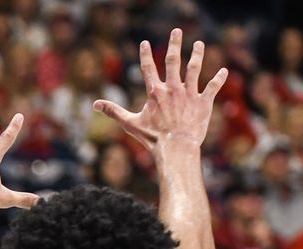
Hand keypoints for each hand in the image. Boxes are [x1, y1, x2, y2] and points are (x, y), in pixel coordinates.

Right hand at [93, 29, 227, 153]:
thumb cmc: (152, 137)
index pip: (148, 68)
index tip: (144, 43)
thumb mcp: (130, 123)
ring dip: (197, 55)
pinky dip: (219, 78)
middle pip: (173, 60)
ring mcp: (189, 94)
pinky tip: (224, 70)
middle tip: (177, 31)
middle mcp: (172, 88)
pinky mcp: (203, 102)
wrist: (175, 147)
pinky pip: (213, 87)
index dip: (145, 54)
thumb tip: (95, 104)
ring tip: (199, 44)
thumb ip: (113, 111)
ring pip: (194, 69)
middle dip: (175, 44)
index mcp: (155, 92)